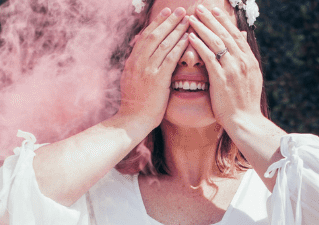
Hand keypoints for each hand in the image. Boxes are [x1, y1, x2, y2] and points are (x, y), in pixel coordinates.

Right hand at [116, 8, 190, 134]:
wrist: (132, 120)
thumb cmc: (135, 105)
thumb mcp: (131, 81)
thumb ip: (138, 67)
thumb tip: (142, 56)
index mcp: (132, 62)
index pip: (145, 37)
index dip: (157, 23)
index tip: (167, 13)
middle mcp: (138, 62)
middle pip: (154, 35)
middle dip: (168, 21)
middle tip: (180, 10)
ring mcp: (147, 70)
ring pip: (163, 43)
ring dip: (176, 29)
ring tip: (187, 19)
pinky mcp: (157, 79)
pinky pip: (170, 58)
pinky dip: (179, 46)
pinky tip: (188, 38)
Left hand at [186, 5, 264, 132]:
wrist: (245, 121)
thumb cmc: (245, 104)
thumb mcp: (251, 79)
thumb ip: (245, 62)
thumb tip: (242, 47)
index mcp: (250, 61)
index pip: (236, 35)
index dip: (224, 22)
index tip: (215, 12)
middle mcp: (242, 62)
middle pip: (225, 34)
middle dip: (211, 19)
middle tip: (200, 7)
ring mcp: (232, 69)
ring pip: (216, 42)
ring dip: (202, 28)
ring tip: (191, 17)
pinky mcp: (221, 79)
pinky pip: (208, 57)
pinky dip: (199, 45)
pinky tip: (190, 36)